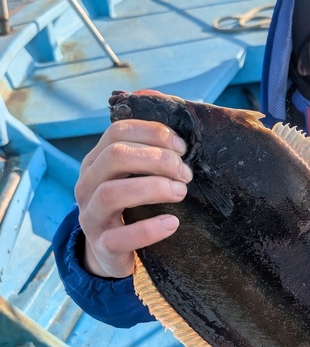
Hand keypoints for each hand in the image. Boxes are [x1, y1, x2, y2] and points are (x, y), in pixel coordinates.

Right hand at [75, 118, 191, 278]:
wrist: (112, 252)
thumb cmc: (133, 204)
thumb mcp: (136, 173)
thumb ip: (146, 141)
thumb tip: (152, 94)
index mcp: (96, 161)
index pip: (117, 132)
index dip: (153, 133)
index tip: (182, 147)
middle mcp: (87, 184)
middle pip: (115, 156)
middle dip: (157, 159)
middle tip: (185, 173)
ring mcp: (90, 215)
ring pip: (112, 193)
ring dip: (153, 188)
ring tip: (180, 192)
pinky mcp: (102, 245)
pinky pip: (120, 237)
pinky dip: (149, 228)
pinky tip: (172, 223)